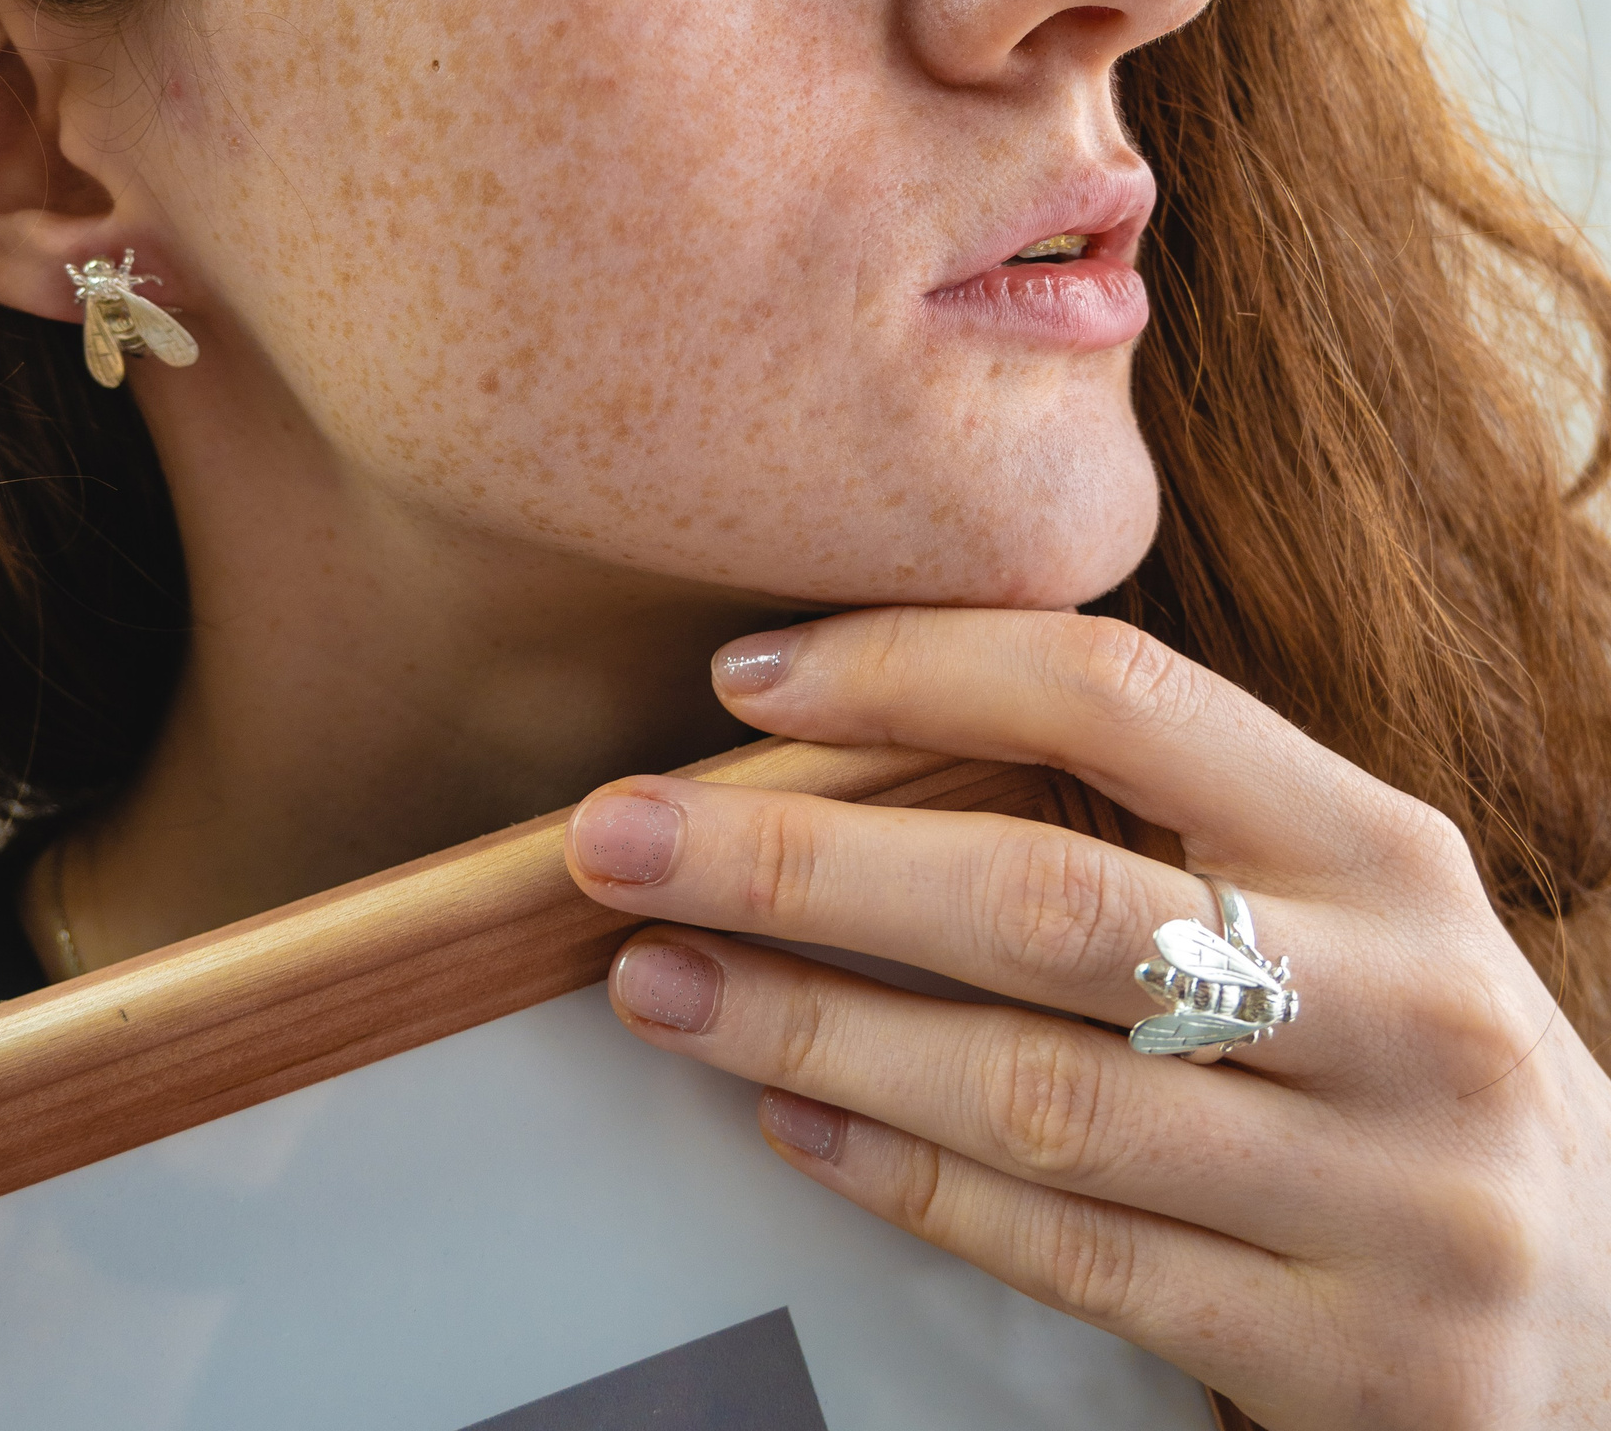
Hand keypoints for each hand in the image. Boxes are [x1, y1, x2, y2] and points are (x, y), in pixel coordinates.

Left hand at [563, 609, 1610, 1427]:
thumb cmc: (1405, 1059)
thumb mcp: (1339, 908)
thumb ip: (1162, 824)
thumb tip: (868, 735)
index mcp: (1385, 850)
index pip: (1120, 697)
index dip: (915, 665)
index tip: (745, 676)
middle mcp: (1404, 1005)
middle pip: (1046, 898)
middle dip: (802, 862)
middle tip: (622, 837)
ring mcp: (1394, 1196)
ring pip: (1038, 1092)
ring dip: (813, 1026)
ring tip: (657, 984)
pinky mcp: (1353, 1363)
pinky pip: (1074, 1255)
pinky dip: (908, 1178)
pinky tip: (790, 1119)